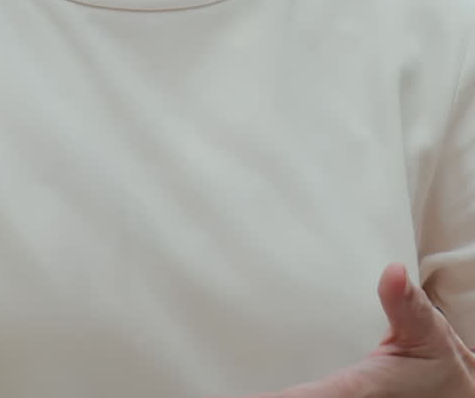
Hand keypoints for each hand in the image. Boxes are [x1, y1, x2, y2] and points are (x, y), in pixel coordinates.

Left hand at [216, 263, 474, 397]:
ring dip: (270, 395)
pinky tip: (257, 387)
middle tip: (208, 386)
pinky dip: (285, 395)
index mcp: (359, 388)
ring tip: (215, 387)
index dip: (279, 397)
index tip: (248, 392)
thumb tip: (393, 272)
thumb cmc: (435, 365)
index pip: (309, 397)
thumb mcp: (427, 333)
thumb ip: (408, 305)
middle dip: (265, 395)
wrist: (455, 397)